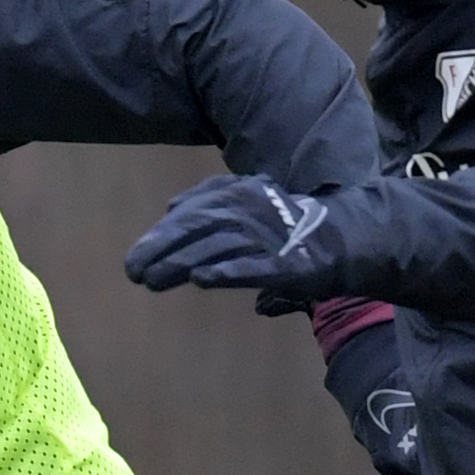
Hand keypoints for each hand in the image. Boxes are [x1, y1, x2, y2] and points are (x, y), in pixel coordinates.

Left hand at [124, 175, 339, 299]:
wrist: (340, 240)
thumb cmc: (283, 228)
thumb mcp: (244, 205)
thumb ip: (208, 204)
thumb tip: (170, 210)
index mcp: (237, 193)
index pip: (190, 214)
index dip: (160, 237)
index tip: (135, 259)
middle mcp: (250, 209)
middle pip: (198, 229)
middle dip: (163, 250)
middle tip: (135, 273)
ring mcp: (269, 236)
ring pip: (217, 248)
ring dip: (182, 264)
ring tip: (154, 281)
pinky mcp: (287, 264)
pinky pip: (253, 266)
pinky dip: (227, 271)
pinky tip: (202, 279)